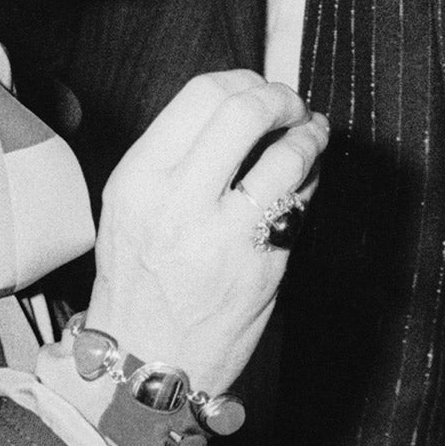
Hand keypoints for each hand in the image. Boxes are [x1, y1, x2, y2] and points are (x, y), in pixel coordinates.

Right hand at [86, 71, 327, 396]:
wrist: (144, 366)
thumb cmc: (139, 282)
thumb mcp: (131, 207)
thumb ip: (176, 155)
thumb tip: (236, 105)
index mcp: (139, 179)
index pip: (201, 94)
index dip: (244, 79)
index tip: (258, 87)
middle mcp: (178, 202)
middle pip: (246, 110)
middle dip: (282, 97)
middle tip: (293, 105)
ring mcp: (224, 236)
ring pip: (286, 154)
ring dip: (310, 134)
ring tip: (313, 133)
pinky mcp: (263, 267)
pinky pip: (300, 202)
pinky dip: (311, 178)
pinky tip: (308, 176)